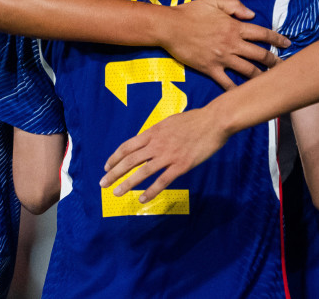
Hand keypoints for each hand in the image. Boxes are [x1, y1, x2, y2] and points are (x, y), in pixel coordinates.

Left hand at [100, 105, 227, 202]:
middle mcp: (157, 144)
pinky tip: (142, 199)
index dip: (115, 157)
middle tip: (103, 184)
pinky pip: (162, 181)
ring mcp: (169, 155)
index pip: (127, 146)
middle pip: (130, 160)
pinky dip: (151, 191)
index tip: (107, 166)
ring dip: (127, 183)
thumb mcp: (170, 122)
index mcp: (153, 132)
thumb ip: (157, 132)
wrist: (215, 121)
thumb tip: (147, 140)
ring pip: (142, 172)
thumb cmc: (195, 120)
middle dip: (114, 173)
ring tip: (116, 193)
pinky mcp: (181, 165)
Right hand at [164, 0, 289, 89]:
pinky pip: (227, 83)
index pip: (262, 33)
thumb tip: (252, 14)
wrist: (169, 27)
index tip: (288, 44)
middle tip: (285, 67)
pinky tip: (245, 96)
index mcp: (235, 27)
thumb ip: (235, 6)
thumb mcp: (214, 1)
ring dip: (262, 76)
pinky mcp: (210, 69)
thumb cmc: (190, 12)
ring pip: (248, 70)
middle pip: (260, 55)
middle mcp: (232, 43)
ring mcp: (222, 58)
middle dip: (275, 61)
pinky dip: (237, 90)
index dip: (277, 39)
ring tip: (271, 82)